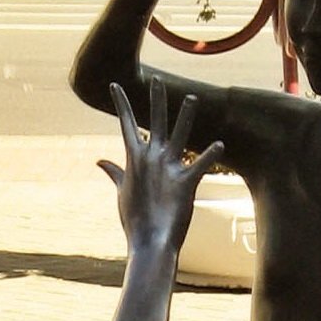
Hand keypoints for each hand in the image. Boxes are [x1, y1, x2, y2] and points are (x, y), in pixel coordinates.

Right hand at [100, 80, 223, 254]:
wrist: (148, 241)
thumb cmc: (134, 219)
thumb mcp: (122, 191)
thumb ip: (115, 172)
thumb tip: (100, 161)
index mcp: (134, 158)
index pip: (125, 124)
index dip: (121, 103)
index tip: (115, 85)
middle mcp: (151, 158)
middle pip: (154, 121)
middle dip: (156, 99)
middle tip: (157, 80)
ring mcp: (169, 168)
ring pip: (180, 135)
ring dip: (186, 116)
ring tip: (193, 98)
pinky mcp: (186, 182)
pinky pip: (200, 164)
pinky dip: (211, 154)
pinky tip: (220, 144)